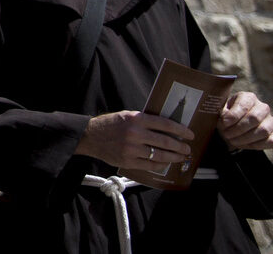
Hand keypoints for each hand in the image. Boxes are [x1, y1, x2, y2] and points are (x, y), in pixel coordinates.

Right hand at [75, 110, 192, 169]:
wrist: (90, 136)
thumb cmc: (110, 124)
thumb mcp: (127, 116)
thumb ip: (145, 121)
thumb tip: (167, 128)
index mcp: (136, 119)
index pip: (165, 124)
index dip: (180, 130)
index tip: (190, 134)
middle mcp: (135, 133)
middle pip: (166, 141)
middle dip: (180, 146)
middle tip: (187, 148)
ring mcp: (132, 149)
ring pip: (160, 155)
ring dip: (174, 157)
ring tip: (181, 157)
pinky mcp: (128, 161)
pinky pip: (150, 165)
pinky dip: (161, 165)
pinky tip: (166, 163)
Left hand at [219, 92, 272, 150]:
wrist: (234, 127)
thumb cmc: (227, 117)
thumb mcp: (222, 111)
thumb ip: (223, 113)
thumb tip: (226, 119)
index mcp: (248, 97)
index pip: (244, 106)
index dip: (233, 116)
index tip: (224, 123)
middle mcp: (262, 107)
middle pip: (254, 118)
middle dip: (238, 129)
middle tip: (226, 134)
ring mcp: (270, 121)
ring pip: (263, 130)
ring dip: (245, 138)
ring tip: (232, 140)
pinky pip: (270, 141)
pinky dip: (255, 145)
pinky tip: (243, 144)